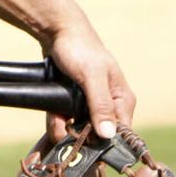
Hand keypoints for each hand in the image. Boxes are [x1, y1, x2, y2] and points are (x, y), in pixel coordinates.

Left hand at [41, 21, 135, 141]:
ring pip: (79, 127)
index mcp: (122, 100)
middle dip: (80, 137)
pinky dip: (58, 121)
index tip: (86, 146)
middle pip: (98, 133)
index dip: (104, 142)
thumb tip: (108, 134)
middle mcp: (109, 104)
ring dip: (66, 129)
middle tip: (65, 135)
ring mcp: (90, 103)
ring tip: (56, 128)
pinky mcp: (73, 100)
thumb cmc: (79, 48)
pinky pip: (66, 117)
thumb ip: (100, 104)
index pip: (120, 133)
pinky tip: (53, 122)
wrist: (56, 30)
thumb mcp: (91, 75)